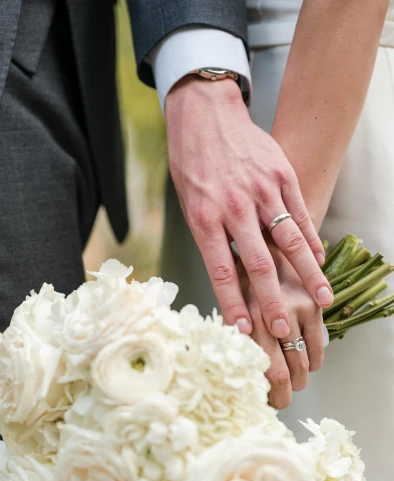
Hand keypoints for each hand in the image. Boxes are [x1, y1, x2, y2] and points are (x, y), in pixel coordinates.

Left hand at [165, 76, 333, 338]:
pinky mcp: (281, 176)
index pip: (222, 272)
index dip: (234, 304)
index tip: (244, 331)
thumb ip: (213, 240)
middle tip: (284, 329)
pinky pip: (300, 214)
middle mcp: (235, 208)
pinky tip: (320, 263)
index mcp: (205, 219)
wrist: (205, 116)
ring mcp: (261, 191)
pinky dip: (311, 241)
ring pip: (289, 240)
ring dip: (307, 275)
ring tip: (322, 300)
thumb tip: (232, 280)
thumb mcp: (191, 207)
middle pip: (259, 263)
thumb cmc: (193, 169)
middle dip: (273, 300)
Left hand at [239, 243, 324, 408]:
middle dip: (282, 395)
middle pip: (282, 374)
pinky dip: (313, 362)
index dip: (265, 394)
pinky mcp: (313, 303)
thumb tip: (233, 373)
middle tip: (279, 401)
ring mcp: (295, 310)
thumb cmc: (237, 270)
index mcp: (243, 319)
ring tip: (291, 385)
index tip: (263, 402)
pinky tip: (305, 365)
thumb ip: (230, 331)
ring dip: (299, 381)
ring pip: (303, 364)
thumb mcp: (224, 302)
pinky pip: (318, 346)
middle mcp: (269, 316)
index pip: (260, 372)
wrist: (264, 231)